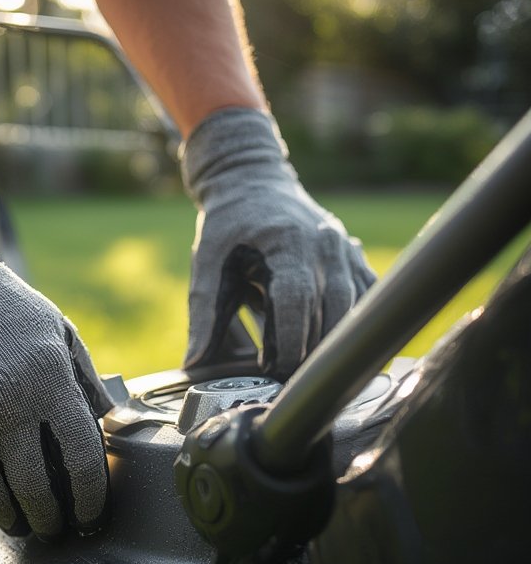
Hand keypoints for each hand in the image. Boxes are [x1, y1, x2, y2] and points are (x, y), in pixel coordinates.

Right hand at [0, 171, 112, 538]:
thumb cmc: (2, 309)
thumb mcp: (58, 332)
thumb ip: (88, 382)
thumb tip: (116, 427)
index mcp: (48, 384)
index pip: (82, 464)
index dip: (92, 502)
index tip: (92, 517)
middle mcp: (5, 411)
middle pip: (38, 495)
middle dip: (52, 522)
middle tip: (57, 530)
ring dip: (13, 520)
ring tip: (23, 524)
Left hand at [181, 108, 375, 381]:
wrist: (251, 181)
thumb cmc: (227, 225)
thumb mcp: (206, 264)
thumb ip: (203, 314)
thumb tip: (195, 362)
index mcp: (288, 243)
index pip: (297, 301)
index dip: (290, 342)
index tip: (277, 373)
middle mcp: (325, 244)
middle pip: (332, 310)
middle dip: (314, 351)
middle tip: (293, 383)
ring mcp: (345, 249)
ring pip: (355, 308)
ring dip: (336, 345)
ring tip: (313, 373)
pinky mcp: (354, 256)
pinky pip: (367, 297)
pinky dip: (355, 326)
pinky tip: (339, 352)